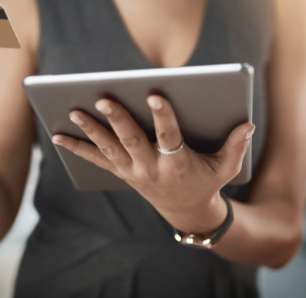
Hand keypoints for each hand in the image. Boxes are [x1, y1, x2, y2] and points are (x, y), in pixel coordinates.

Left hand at [51, 95, 254, 233]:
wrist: (186, 211)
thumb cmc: (207, 182)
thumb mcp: (226, 168)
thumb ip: (236, 146)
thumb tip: (248, 124)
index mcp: (177, 164)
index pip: (170, 137)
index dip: (164, 116)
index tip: (157, 94)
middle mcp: (151, 168)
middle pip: (132, 141)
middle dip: (117, 119)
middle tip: (103, 97)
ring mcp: (133, 172)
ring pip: (109, 148)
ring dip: (90, 129)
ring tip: (73, 110)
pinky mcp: (121, 172)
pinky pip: (96, 159)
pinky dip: (76, 148)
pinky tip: (57, 136)